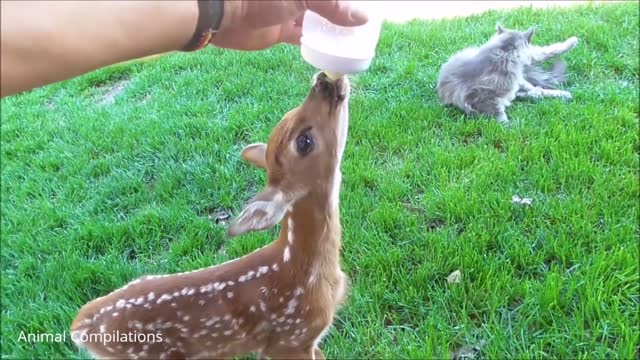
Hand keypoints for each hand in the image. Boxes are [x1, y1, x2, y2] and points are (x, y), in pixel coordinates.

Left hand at [210, 0, 368, 50]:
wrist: (221, 13)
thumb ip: (335, 6)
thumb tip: (363, 19)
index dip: (349, 4)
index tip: (366, 11)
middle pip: (326, 5)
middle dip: (343, 14)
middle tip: (364, 28)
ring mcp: (289, 9)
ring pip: (317, 18)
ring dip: (333, 29)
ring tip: (354, 40)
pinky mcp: (280, 30)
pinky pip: (304, 36)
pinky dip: (318, 43)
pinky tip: (334, 50)